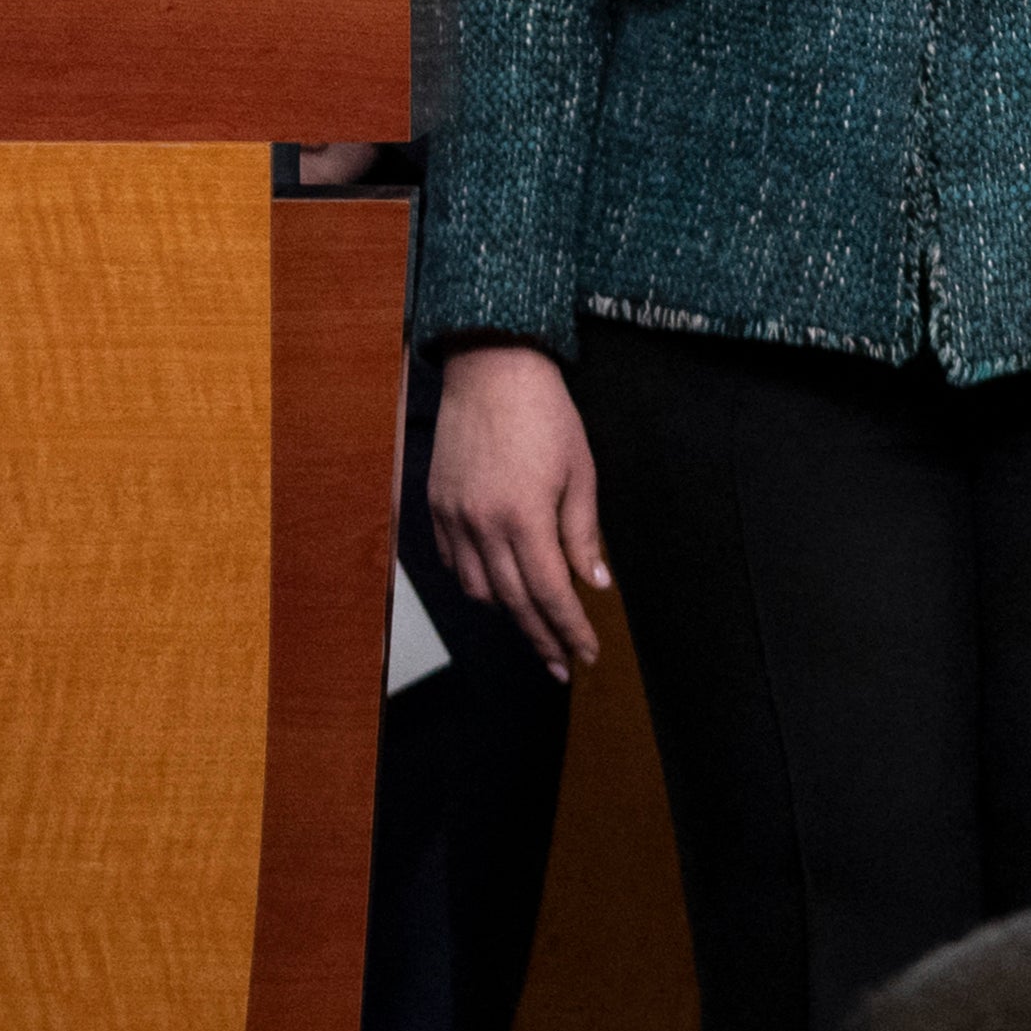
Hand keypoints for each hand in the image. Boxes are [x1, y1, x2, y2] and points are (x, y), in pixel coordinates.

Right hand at [424, 343, 613, 682]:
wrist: (490, 367)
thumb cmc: (544, 413)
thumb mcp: (580, 471)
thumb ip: (583, 532)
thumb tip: (594, 582)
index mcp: (525, 517)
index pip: (551, 593)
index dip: (570, 629)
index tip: (586, 653)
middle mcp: (483, 524)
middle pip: (514, 602)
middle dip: (542, 637)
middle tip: (562, 663)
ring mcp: (454, 515)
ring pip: (478, 589)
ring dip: (507, 611)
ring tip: (532, 622)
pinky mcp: (437, 503)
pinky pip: (453, 561)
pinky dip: (474, 580)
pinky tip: (494, 584)